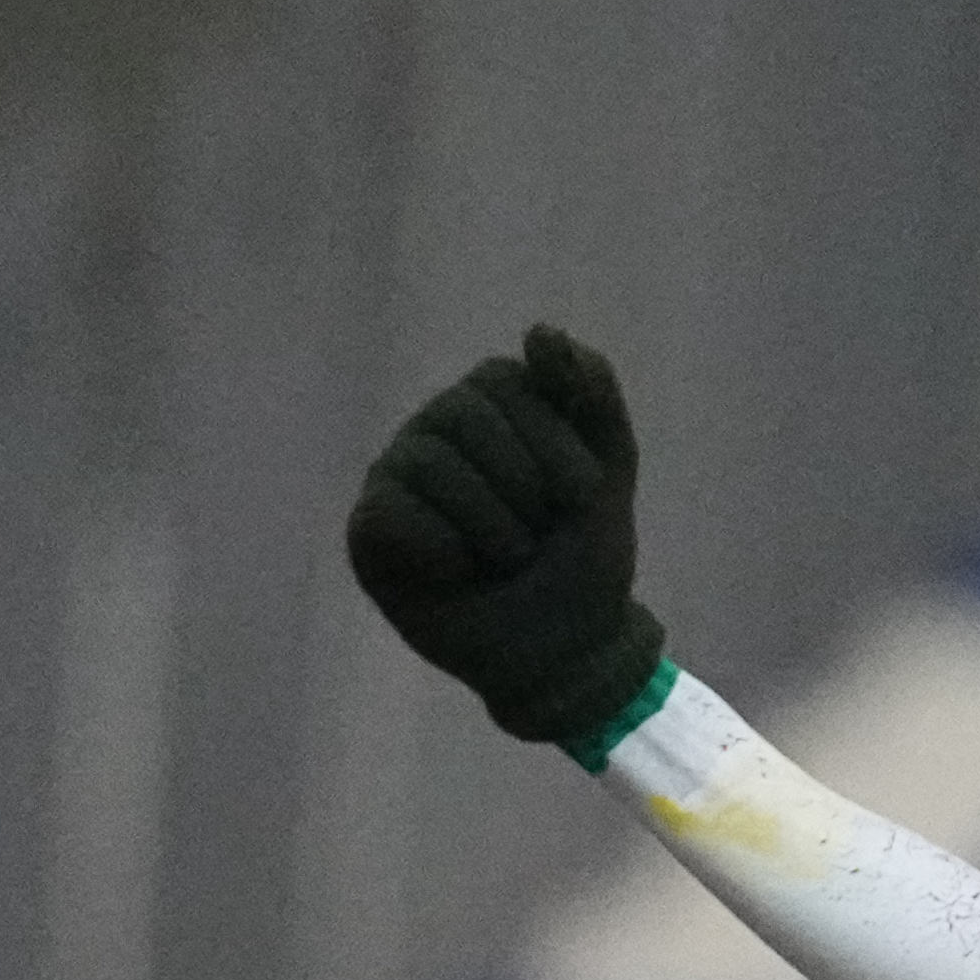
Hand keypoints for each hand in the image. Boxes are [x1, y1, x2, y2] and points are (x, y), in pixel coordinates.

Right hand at [344, 326, 668, 745]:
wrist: (566, 649)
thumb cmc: (584, 558)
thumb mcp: (609, 474)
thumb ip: (591, 395)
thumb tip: (539, 330)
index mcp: (496, 404)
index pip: (507, 379)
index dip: (554, 442)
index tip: (582, 497)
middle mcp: (439, 428)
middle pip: (462, 413)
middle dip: (525, 487)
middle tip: (539, 535)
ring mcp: (398, 473)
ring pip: (430, 463)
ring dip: (494, 527)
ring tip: (506, 558)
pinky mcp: (370, 528)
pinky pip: (396, 513)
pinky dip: (447, 552)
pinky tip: (460, 572)